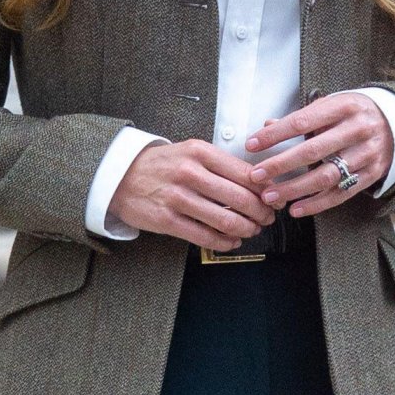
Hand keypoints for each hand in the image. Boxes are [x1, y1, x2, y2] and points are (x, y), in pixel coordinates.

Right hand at [108, 138, 274, 251]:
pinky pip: (205, 236)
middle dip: (261, 212)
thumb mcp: (190, 152)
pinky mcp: (167, 220)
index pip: (245, 173)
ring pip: (225, 219)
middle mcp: (190, 173)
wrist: (120, 176)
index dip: (265, 190)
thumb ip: (220, 165)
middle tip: (267, 218)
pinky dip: (225, 242)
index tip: (274, 198)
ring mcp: (177, 197)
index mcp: (200, 152)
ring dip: (246, 229)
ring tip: (251, 230)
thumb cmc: (161, 165)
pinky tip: (232, 241)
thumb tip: (257, 184)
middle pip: (241, 198)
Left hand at [245, 93, 393, 215]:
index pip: (303, 121)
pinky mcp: (372, 174)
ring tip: (271, 196)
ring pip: (326, 176)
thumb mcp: (332, 106)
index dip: (275, 135)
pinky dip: (317, 203)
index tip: (252, 145)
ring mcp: (367, 154)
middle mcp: (358, 130)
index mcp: (345, 106)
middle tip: (257, 175)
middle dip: (280, 165)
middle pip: (313, 151)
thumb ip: (302, 117)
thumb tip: (267, 126)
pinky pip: (341, 193)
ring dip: (295, 189)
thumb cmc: (354, 114)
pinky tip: (296, 208)